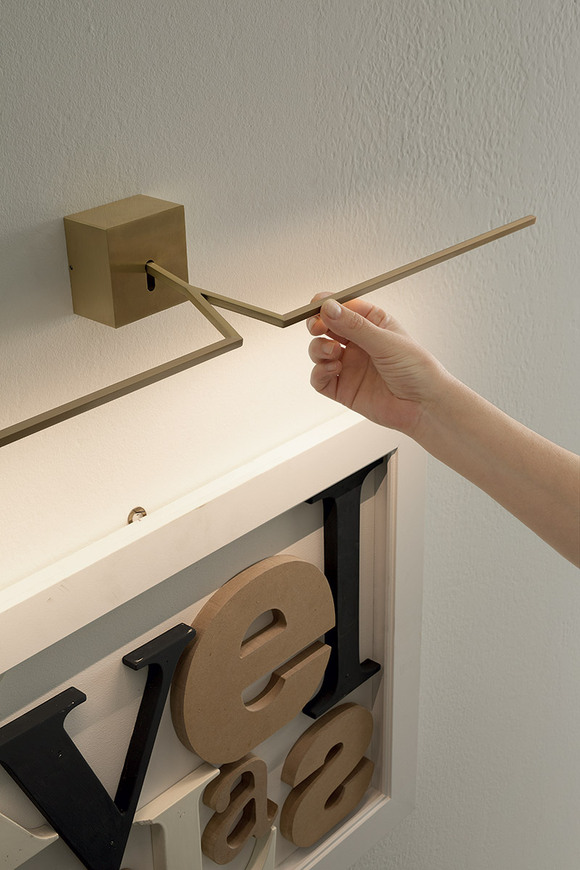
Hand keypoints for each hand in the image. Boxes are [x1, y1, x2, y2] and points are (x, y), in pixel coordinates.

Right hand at [307, 295, 447, 435]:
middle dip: (316, 325)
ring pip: (319, 350)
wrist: (425, 406)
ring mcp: (349, 366)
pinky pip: (319, 378)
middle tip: (317, 328)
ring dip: (318, 349)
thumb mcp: (387, 341)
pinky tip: (333, 370)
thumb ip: (355, 326)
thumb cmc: (418, 370)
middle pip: (326, 326)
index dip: (327, 305)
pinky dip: (319, 372)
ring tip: (333, 352)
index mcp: (373, 323)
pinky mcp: (343, 388)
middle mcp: (358, 343)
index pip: (343, 306)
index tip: (318, 307)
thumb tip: (329, 308)